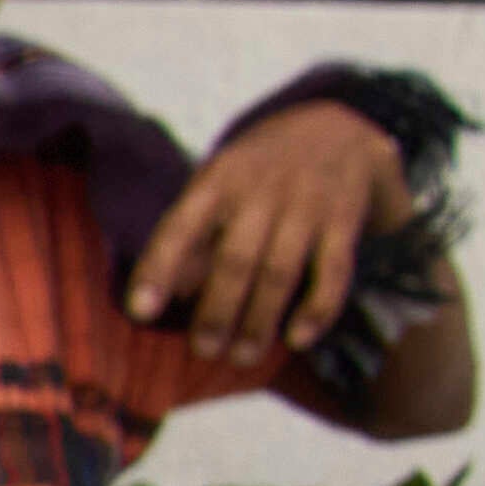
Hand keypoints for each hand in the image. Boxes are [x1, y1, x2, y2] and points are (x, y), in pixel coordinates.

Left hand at [130, 99, 418, 362]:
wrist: (339, 127)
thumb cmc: (257, 172)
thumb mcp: (218, 186)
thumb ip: (194, 237)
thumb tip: (173, 296)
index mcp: (218, 180)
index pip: (181, 227)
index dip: (158, 270)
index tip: (139, 312)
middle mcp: (262, 192)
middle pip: (236, 260)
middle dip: (217, 311)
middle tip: (202, 350)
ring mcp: (308, 206)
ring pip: (281, 272)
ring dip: (260, 320)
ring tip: (241, 358)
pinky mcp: (344, 222)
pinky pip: (333, 272)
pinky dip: (317, 309)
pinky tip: (297, 340)